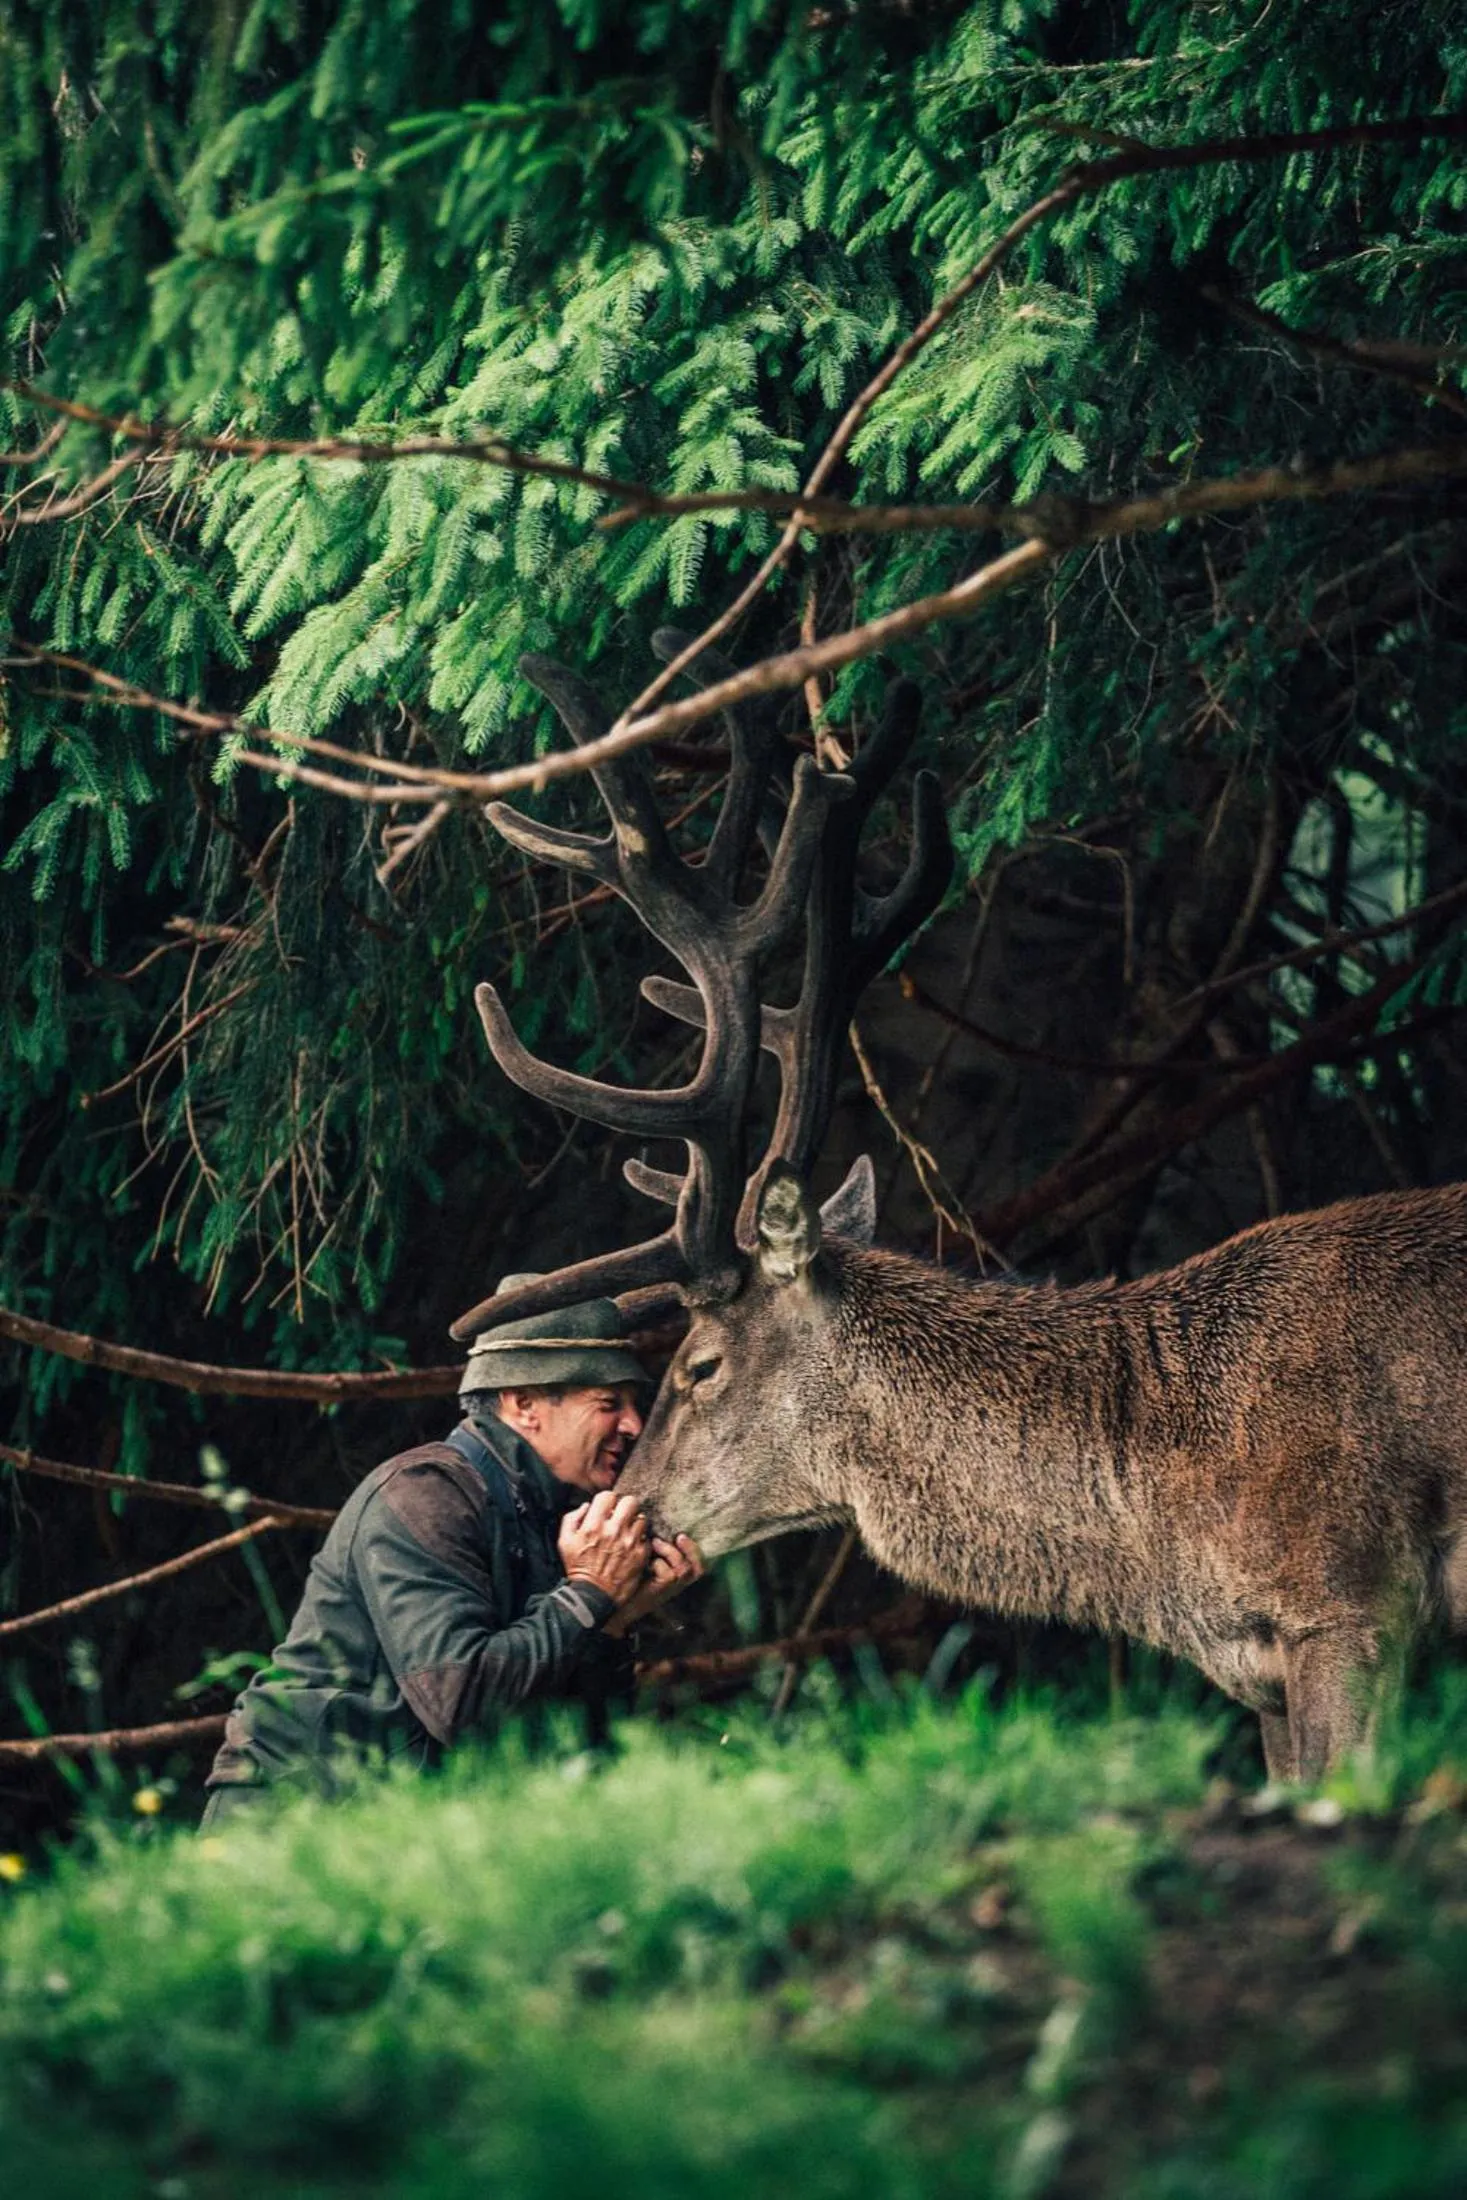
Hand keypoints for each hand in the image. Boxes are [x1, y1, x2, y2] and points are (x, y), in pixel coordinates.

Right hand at [558, 1489, 649, 1608]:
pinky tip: (633, 1545)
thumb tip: (587, 1506)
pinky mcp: (640, 1555)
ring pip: (642, 1518)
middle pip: (630, 1501)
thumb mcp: (564, 1541)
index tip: (607, 1509)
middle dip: (625, 1506)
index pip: (608, 1496)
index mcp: (594, 1524)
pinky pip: (647, 1538)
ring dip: (635, 1523)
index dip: (607, 1501)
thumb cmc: (578, 1568)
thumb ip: (572, 1518)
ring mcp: (629, 1542)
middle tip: (622, 1515)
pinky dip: (641, 1540)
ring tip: (628, 1531)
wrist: (593, 1595)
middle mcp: (614, 1530)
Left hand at [603, 1534, 703, 1635]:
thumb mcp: (642, 1562)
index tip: (681, 1535)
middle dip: (692, 1550)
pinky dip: (658, 1563)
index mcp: (674, 1577)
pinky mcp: (660, 1592)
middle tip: (679, 1536)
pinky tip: (645, 1562)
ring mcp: (669, 1590)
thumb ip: (652, 1549)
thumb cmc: (625, 1581)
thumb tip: (652, 1526)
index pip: (697, 1566)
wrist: (613, 1605)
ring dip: (670, 1551)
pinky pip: (668, 1574)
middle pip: (698, 1569)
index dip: (695, 1551)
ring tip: (655, 1542)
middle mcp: (675, 1585)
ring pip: (684, 1568)